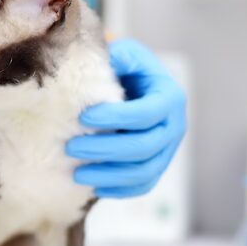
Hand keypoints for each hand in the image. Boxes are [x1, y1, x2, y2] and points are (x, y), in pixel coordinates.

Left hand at [66, 38, 186, 197]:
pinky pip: (142, 185)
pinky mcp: (157, 167)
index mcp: (169, 97)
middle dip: (105, 149)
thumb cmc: (126, 69)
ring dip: (109, 175)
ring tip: (77, 174)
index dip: (115, 117)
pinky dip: (119, 190)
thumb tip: (106, 58)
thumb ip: (117, 56)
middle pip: (144, 147)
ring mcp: (168, 150)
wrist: (137, 87)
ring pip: (143, 171)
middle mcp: (174, 126)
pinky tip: (94, 188)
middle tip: (71, 147)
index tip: (83, 116)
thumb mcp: (124, 55)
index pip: (146, 113)